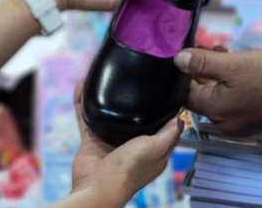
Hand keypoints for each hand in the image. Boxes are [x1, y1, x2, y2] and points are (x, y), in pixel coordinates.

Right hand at [70, 82, 181, 204]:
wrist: (98, 186)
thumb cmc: (130, 170)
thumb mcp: (156, 148)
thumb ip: (169, 133)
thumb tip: (180, 117)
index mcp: (152, 149)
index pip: (161, 125)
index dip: (162, 108)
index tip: (162, 87)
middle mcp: (132, 144)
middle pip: (133, 116)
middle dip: (131, 98)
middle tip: (130, 75)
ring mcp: (111, 140)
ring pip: (109, 112)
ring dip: (105, 97)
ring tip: (105, 76)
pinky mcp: (92, 140)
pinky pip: (87, 117)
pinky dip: (83, 103)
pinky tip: (81, 87)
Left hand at [175, 47, 261, 138]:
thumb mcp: (233, 64)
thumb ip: (203, 63)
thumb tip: (177, 59)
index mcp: (213, 110)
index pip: (184, 93)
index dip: (184, 71)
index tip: (190, 51)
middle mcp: (222, 122)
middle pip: (201, 94)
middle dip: (202, 70)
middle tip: (210, 47)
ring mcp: (237, 123)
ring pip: (217, 95)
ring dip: (217, 74)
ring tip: (224, 52)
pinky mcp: (250, 118)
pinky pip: (231, 100)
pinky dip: (230, 84)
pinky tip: (239, 66)